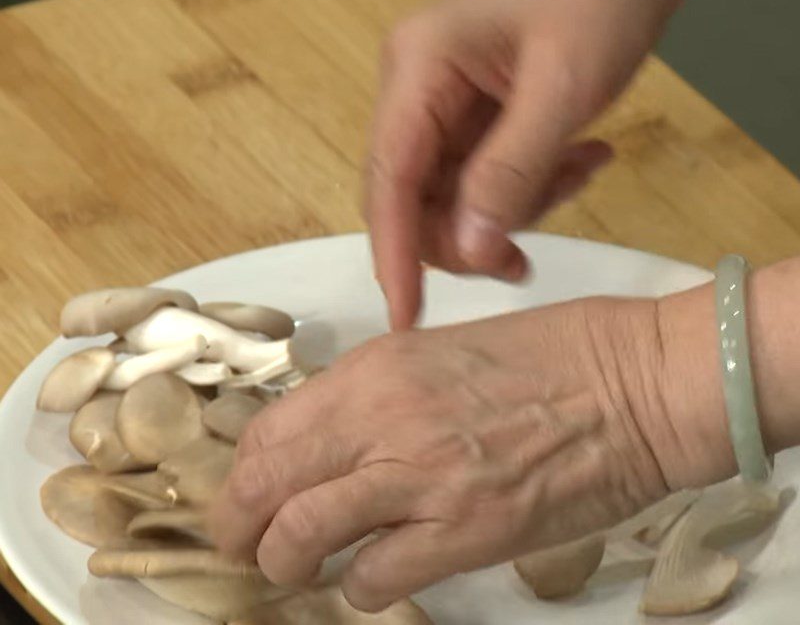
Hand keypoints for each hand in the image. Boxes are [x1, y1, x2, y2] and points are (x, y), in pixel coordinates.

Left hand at [209, 295, 728, 611]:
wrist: (628, 380)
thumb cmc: (548, 355)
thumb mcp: (439, 351)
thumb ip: (378, 394)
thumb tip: (334, 438)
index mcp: (375, 367)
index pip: (271, 428)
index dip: (243, 472)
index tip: (244, 492)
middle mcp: (382, 418)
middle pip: (265, 484)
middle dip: (240, 525)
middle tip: (244, 545)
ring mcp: (420, 478)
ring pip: (301, 538)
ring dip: (287, 562)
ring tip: (297, 568)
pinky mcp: (464, 534)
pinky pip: (373, 580)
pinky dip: (359, 587)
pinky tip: (372, 578)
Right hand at [367, 0, 688, 327]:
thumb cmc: (600, 2)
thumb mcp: (563, 90)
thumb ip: (511, 173)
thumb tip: (468, 253)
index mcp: (418, 67)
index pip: (389, 177)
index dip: (394, 252)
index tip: (404, 320)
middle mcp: (414, 89)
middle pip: (414, 197)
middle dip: (470, 234)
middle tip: (526, 257)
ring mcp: (440, 104)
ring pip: (453, 197)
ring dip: (512, 208)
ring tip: (578, 171)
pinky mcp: (471, 118)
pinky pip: (484, 180)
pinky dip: (528, 188)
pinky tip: (579, 161)